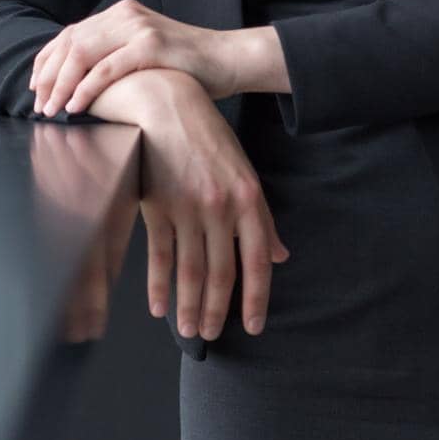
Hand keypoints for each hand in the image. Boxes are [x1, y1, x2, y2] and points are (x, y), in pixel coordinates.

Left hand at [30, 0, 236, 116]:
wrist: (228, 59)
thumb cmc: (187, 64)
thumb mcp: (145, 50)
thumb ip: (116, 53)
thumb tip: (79, 79)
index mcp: (121, 14)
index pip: (71, 34)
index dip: (47, 60)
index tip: (36, 87)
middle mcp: (125, 15)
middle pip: (71, 43)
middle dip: (49, 77)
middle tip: (40, 105)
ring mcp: (138, 28)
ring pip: (82, 54)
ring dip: (61, 85)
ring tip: (52, 109)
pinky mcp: (151, 46)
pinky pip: (107, 69)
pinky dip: (86, 89)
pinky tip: (76, 106)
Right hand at [126, 69, 290, 340]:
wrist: (165, 104)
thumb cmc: (207, 137)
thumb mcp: (243, 172)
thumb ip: (261, 218)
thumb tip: (281, 256)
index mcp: (249, 198)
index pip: (257, 261)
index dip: (256, 298)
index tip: (254, 326)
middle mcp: (221, 207)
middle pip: (221, 272)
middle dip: (216, 309)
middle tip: (211, 335)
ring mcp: (188, 207)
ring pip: (191, 270)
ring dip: (189, 305)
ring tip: (189, 329)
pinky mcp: (158, 206)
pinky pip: (161, 255)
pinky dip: (159, 284)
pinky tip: (159, 306)